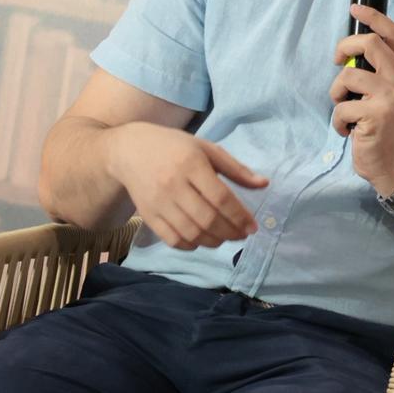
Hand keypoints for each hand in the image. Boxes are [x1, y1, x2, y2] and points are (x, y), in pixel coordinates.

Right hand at [107, 121, 266, 248]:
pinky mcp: (147, 215)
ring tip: (224, 237)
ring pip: (191, 233)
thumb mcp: (206, 148)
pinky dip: (191, 245)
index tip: (252, 227)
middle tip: (241, 235)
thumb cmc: (174, 147)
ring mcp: (158, 202)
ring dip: (213, 241)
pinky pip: (172, 239)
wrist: (129, 150)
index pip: (220, 198)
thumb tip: (264, 184)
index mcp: (191, 163)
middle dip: (230, 232)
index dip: (239, 216)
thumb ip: (235, 168)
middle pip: (207, 219)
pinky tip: (201, 240)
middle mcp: (173, 184)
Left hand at [331, 3, 393, 190]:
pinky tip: (348, 131)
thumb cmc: (386, 128)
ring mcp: (391, 98)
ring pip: (348, 76)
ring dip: (336, 93)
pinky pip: (341, 107)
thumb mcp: (391, 95)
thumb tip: (350, 53)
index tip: (356, 8)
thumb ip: (379, 73)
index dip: (373, 17)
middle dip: (345, 48)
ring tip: (344, 109)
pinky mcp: (375, 115)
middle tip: (337, 62)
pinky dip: (337, 121)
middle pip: (370, 44)